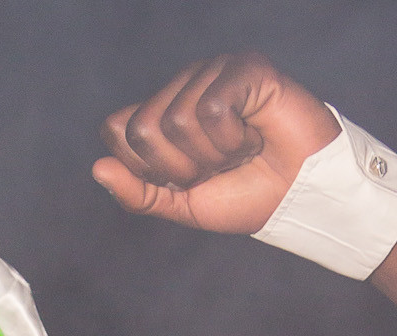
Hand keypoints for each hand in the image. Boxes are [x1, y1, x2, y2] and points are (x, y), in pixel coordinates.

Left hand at [94, 53, 339, 234]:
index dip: (146, 169)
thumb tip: (97, 168)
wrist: (299, 198)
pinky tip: (253, 137)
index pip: (117, 130)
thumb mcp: (184, 205)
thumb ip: (139, 194)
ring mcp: (211, 72)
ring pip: (178, 120)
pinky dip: (233, 140)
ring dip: (212, 156)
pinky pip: (213, 109)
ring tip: (240, 153)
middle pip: (143, 129)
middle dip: (180, 168)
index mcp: (163, 114)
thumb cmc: (247, 197)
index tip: (184, 181)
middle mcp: (182, 87)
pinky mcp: (243, 69)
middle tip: (216, 169)